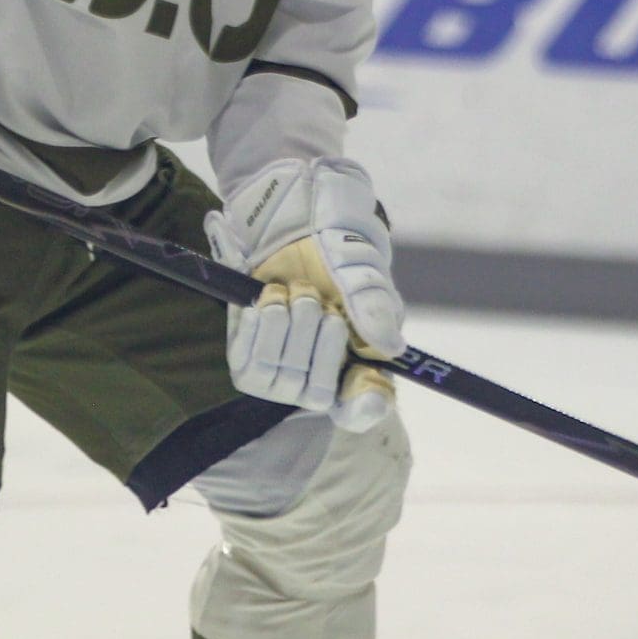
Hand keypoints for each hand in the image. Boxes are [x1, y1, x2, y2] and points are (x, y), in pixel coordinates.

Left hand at [205, 157, 403, 429]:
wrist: (292, 229)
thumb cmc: (335, 256)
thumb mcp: (362, 276)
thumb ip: (375, 308)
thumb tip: (390, 347)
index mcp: (359, 365)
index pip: (363, 408)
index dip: (365, 405)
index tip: (366, 388)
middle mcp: (321, 379)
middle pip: (316, 388)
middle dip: (314, 332)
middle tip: (313, 293)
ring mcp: (282, 377)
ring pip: (280, 374)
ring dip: (285, 322)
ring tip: (290, 290)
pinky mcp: (247, 364)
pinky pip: (248, 362)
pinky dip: (258, 324)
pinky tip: (266, 299)